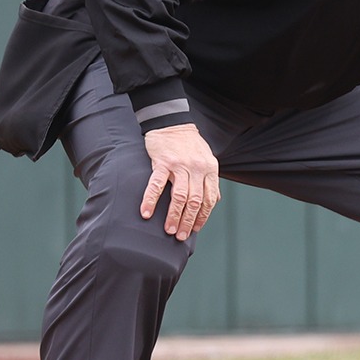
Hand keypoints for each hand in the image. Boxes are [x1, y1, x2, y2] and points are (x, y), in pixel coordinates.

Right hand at [139, 123, 219, 240]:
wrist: (172, 123)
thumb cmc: (190, 145)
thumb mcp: (207, 160)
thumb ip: (210, 180)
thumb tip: (213, 202)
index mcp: (210, 170)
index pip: (209, 199)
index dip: (203, 217)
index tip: (196, 229)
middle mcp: (197, 169)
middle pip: (195, 201)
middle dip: (189, 221)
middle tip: (181, 236)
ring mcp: (180, 165)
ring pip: (179, 196)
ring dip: (174, 216)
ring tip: (169, 230)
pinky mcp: (162, 162)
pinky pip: (156, 185)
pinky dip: (151, 201)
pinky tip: (146, 214)